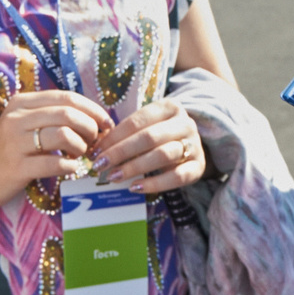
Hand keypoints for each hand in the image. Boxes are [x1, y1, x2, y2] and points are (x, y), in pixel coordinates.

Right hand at [0, 88, 112, 221]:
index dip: (92, 109)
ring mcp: (15, 142)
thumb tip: (92, 118)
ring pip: (63, 135)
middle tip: (95, 141)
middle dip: (90, 127)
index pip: (66, 97)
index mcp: (21, 103)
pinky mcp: (17, 167)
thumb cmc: (6, 152)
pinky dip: (71, 167)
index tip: (106, 122)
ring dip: (81, 146)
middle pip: (68, 113)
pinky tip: (72, 169)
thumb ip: (50, 117)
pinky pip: (55, 164)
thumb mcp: (22, 125)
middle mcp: (17, 118)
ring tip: (80, 155)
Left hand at [90, 97, 211, 194]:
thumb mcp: (146, 127)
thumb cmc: (160, 136)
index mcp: (169, 107)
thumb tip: (96, 149)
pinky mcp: (198, 166)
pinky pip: (177, 177)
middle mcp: (185, 123)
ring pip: (163, 155)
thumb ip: (125, 134)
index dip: (114, 137)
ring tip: (114, 177)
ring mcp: (194, 144)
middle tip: (100, 165)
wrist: (192, 148)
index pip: (137, 121)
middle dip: (120, 152)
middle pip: (149, 137)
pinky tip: (135, 187)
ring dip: (135, 167)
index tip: (95, 151)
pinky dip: (155, 183)